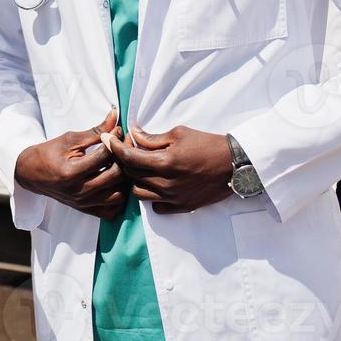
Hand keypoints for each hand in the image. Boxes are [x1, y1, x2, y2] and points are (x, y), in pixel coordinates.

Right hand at [13, 107, 126, 218]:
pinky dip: (119, 198)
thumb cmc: (48, 154)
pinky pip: (112, 211)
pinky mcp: (86, 210)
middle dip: (123, 158)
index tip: (117, 131)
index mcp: (72, 172)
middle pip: (115, 175)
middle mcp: (79, 191)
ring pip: (119, 195)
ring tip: (119, 165)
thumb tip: (115, 116)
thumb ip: (95, 131)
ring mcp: (84, 203)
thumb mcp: (70, 139)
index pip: (104, 156)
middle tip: (123, 147)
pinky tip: (115, 183)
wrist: (31, 173)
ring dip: (124, 179)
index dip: (114, 140)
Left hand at [104, 126, 233, 213]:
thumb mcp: (178, 133)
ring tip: (140, 169)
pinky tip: (154, 184)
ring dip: (135, 180)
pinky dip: (151, 196)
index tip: (107, 139)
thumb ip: (152, 138)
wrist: (234, 164)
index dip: (114, 147)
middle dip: (124, 161)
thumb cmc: (207, 144)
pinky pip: (156, 207)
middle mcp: (167, 184)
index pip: (129, 158)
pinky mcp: (182, 207)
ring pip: (139, 194)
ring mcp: (174, 198)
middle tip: (126, 150)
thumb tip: (132, 134)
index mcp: (165, 163)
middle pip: (130, 176)